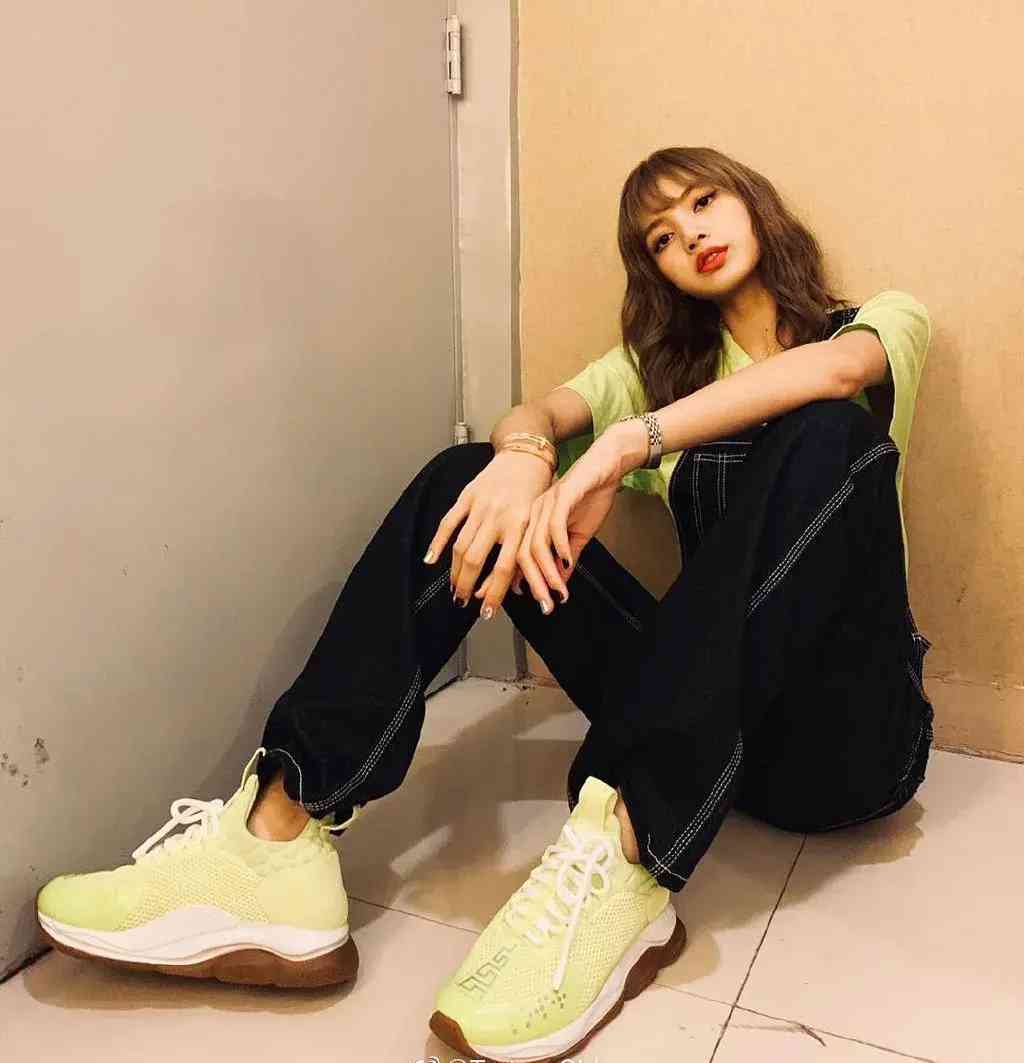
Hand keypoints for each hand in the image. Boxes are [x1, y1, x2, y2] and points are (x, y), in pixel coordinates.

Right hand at [422, 449, 552, 611]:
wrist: (525, 457)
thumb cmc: (535, 494)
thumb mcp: (536, 525)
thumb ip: (523, 554)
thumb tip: (512, 589)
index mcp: (521, 526)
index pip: (505, 569)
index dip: (494, 594)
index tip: (486, 612)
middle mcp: (500, 516)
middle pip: (478, 560)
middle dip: (467, 586)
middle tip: (462, 601)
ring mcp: (481, 506)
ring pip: (461, 546)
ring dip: (455, 571)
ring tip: (453, 587)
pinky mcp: (467, 495)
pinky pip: (448, 523)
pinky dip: (437, 544)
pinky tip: (432, 561)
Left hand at [473, 432, 626, 612]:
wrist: (606, 464)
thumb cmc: (591, 497)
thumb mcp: (577, 536)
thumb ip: (565, 559)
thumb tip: (558, 584)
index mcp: (529, 523)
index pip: (512, 556)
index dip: (503, 581)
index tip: (502, 602)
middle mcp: (532, 514)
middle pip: (520, 555)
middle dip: (531, 585)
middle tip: (543, 605)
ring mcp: (544, 504)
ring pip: (536, 545)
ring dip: (546, 573)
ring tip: (557, 591)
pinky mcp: (562, 495)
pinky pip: (555, 525)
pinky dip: (560, 546)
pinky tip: (567, 562)